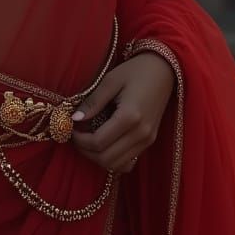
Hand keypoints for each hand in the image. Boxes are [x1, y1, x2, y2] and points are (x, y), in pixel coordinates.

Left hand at [71, 51, 175, 173]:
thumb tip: (75, 119)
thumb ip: (93, 102)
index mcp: (130, 117)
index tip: (70, 129)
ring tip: (87, 141)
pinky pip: (129, 162)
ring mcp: (148, 140)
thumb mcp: (110, 81)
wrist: (164, 70)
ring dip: (98, 158)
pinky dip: (113, 159)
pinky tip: (104, 145)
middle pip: (107, 159)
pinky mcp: (150, 141)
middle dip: (86, 152)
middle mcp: (141, 133)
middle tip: (76, 137)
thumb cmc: (135, 70)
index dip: (80, 140)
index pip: (98, 142)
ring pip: (118, 165)